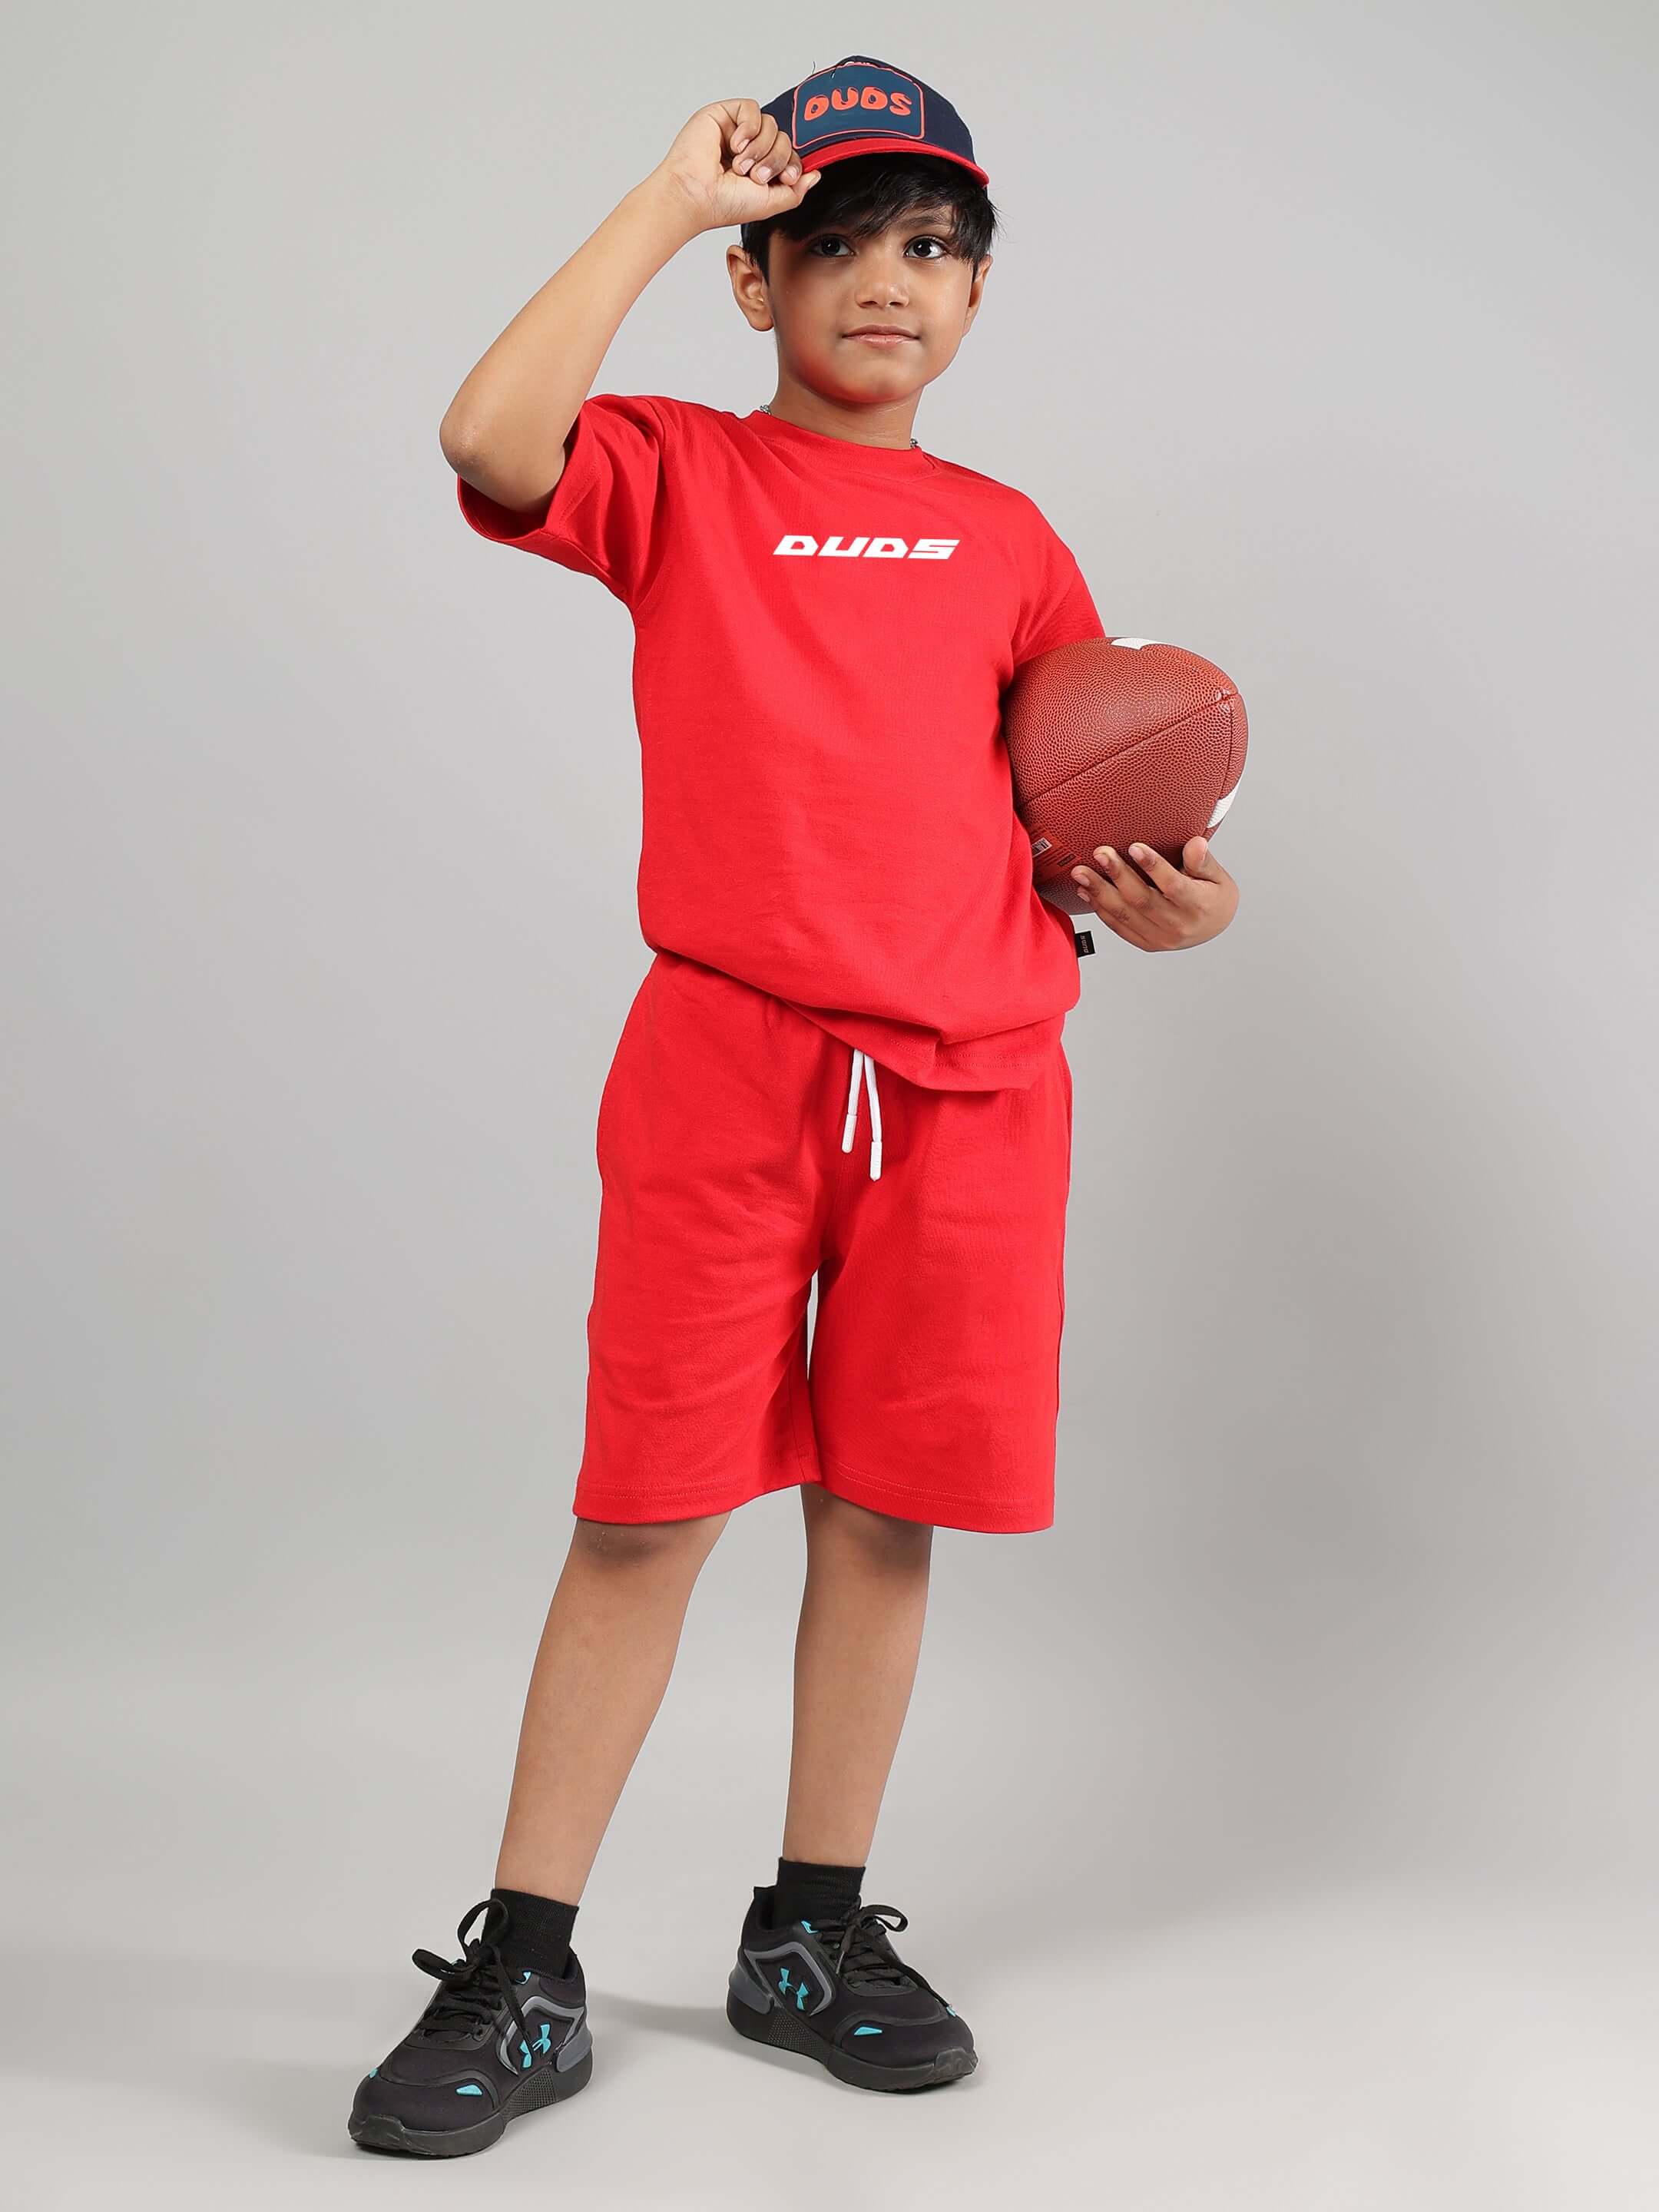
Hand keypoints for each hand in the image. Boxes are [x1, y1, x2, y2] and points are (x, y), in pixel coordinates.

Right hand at [653, 100, 822, 233]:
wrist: (696, 195)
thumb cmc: (724, 203)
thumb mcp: (771, 204)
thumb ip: (796, 191)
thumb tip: (815, 175)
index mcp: (761, 168)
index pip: (790, 155)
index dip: (793, 164)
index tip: (787, 179)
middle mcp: (750, 149)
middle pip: (783, 139)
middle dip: (775, 159)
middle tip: (755, 176)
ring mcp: (738, 131)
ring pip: (771, 124)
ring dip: (760, 148)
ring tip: (740, 166)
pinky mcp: (725, 114)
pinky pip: (752, 108)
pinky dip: (749, 128)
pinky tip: (735, 145)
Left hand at [1069, 835, 1238, 950]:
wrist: (1214, 926)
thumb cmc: (1213, 895)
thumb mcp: (1217, 875)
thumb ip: (1202, 861)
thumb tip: (1196, 844)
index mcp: (1197, 906)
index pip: (1172, 885)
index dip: (1153, 866)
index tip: (1134, 846)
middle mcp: (1177, 926)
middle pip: (1141, 900)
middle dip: (1117, 875)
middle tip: (1100, 853)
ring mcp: (1159, 938)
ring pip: (1124, 915)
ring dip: (1099, 892)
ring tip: (1081, 873)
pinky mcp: (1146, 943)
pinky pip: (1118, 927)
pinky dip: (1100, 909)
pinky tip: (1085, 891)